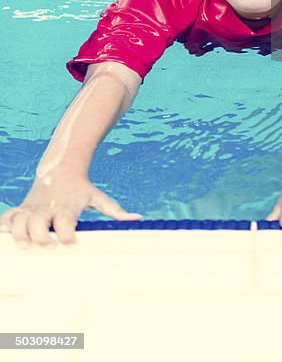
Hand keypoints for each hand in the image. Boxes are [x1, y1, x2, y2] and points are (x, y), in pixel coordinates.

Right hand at [0, 173, 141, 247]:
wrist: (62, 167)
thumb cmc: (81, 188)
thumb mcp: (98, 198)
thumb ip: (115, 211)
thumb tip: (137, 219)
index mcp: (67, 208)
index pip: (66, 222)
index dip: (66, 233)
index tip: (69, 242)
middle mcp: (49, 209)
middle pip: (40, 224)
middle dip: (40, 236)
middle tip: (46, 245)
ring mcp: (33, 208)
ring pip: (20, 221)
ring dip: (19, 234)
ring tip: (24, 246)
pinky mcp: (22, 209)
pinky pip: (8, 218)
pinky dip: (3, 227)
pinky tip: (3, 237)